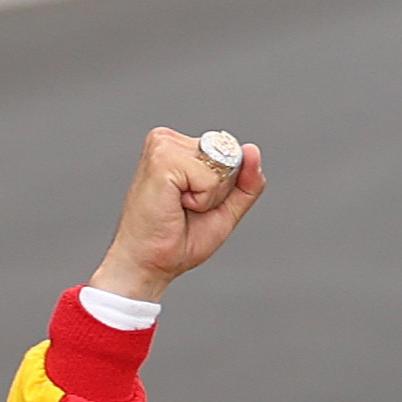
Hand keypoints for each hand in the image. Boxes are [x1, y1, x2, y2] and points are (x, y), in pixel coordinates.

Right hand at [89, 125, 266, 298]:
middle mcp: (168, 139)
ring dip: (210, 196)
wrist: (149, 262)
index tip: (195, 203)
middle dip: (219, 191)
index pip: (233, 152)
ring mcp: (162, 145)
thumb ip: (246, 180)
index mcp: (179, 146)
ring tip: (179, 206)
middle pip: (230, 155)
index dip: (226, 187)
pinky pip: (210, 178)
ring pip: (222, 165)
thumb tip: (253, 149)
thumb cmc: (178, 238)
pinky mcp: (162, 159)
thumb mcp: (225, 207)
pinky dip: (202, 200)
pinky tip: (175, 205)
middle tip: (186, 208)